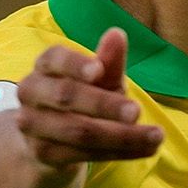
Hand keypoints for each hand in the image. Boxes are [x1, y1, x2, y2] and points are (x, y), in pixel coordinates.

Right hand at [14, 27, 161, 168]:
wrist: (52, 141)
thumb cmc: (81, 99)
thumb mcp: (98, 80)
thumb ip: (108, 61)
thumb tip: (117, 33)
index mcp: (45, 66)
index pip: (55, 59)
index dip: (75, 64)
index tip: (98, 70)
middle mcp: (31, 92)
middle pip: (66, 96)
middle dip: (104, 104)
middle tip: (138, 111)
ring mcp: (32, 126)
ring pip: (78, 131)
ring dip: (121, 135)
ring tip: (155, 136)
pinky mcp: (42, 154)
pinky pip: (84, 154)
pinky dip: (119, 152)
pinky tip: (146, 149)